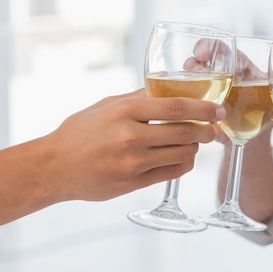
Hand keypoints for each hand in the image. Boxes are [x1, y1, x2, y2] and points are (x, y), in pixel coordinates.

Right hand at [43, 89, 225, 201]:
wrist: (54, 166)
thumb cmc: (80, 132)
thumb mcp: (106, 105)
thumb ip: (138, 98)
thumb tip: (170, 87)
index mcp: (124, 112)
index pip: (176, 107)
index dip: (203, 109)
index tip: (217, 109)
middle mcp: (130, 137)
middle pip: (185, 133)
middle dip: (206, 131)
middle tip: (212, 129)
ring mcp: (132, 163)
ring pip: (183, 154)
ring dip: (195, 148)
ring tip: (193, 142)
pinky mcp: (133, 184)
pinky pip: (172, 173)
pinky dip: (183, 164)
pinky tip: (181, 157)